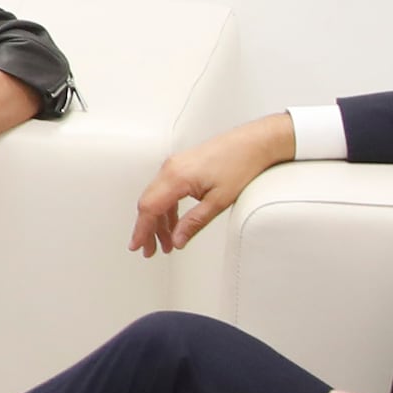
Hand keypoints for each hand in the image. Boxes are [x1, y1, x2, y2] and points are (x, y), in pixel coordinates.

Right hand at [132, 114, 297, 254]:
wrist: (254, 143)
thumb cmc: (241, 164)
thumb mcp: (219, 201)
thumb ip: (194, 222)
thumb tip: (178, 240)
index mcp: (176, 176)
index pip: (149, 208)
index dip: (142, 230)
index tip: (138, 246)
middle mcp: (170, 168)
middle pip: (148, 203)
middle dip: (148, 229)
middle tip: (151, 250)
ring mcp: (175, 164)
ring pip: (156, 197)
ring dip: (158, 220)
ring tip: (166, 242)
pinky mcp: (181, 165)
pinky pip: (165, 189)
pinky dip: (166, 208)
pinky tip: (173, 223)